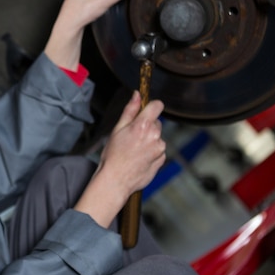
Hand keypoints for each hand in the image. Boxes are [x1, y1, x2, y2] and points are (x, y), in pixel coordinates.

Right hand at [73, 91, 165, 228]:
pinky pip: (158, 150)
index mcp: (143, 125)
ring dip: (149, 140)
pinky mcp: (161, 159)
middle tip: (132, 136)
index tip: (146, 110)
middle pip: (156, 122)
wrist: (115, 180)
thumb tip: (137, 95)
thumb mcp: (117, 129)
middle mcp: (155, 136)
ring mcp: (159, 149)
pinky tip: (139, 158)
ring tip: (134, 150)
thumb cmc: (113, 155)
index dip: (151, 106)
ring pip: (157, 137)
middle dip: (147, 126)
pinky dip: (151, 152)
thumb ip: (130, 110)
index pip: (157, 105)